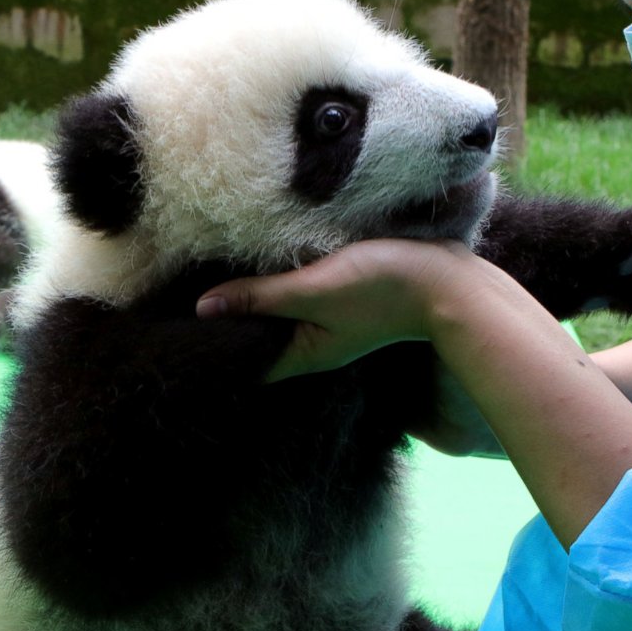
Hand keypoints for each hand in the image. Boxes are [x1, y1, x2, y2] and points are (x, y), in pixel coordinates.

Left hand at [195, 238, 472, 380]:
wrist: (451, 283)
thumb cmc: (384, 289)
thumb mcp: (314, 290)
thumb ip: (261, 297)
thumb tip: (202, 309)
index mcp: (305, 351)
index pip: (248, 363)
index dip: (216, 351)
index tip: (181, 335)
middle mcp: (317, 343)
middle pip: (263, 338)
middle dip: (231, 324)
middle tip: (188, 300)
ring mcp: (335, 323)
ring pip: (283, 318)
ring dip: (257, 302)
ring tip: (219, 280)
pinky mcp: (350, 300)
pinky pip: (304, 299)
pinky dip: (284, 288)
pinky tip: (271, 267)